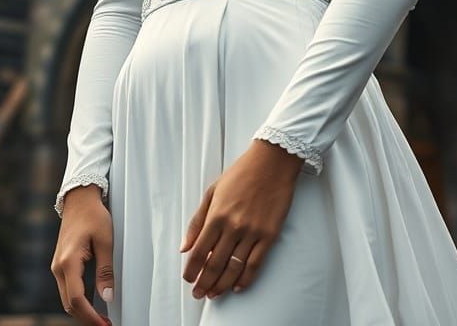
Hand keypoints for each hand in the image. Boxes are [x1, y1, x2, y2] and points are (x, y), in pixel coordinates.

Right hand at [50, 185, 114, 324]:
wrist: (79, 198)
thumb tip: (108, 296)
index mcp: (68, 262)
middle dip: (86, 317)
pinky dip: (78, 300)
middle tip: (105, 324)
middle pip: (69, 304)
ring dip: (82, 310)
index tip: (104, 324)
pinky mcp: (60, 264)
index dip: (90, 316)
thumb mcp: (105, 241)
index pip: (77, 300)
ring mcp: (57, 266)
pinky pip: (67, 288)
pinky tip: (92, 302)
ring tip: (101, 317)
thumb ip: (105, 270)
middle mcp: (58, 267)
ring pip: (66, 298)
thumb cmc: (93, 215)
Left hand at [180, 139, 303, 300]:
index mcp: (216, 215)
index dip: (191, 270)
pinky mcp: (269, 235)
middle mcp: (233, 226)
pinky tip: (237, 285)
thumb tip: (185, 246)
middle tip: (199, 293)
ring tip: (214, 294)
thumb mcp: (212, 191)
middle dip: (204, 283)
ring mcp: (252, 232)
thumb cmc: (241, 173)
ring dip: (221, 285)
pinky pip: (255, 264)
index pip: (199, 251)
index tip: (188, 279)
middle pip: (214, 264)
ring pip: (234, 268)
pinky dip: (245, 279)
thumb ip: (197, 220)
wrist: (271, 162)